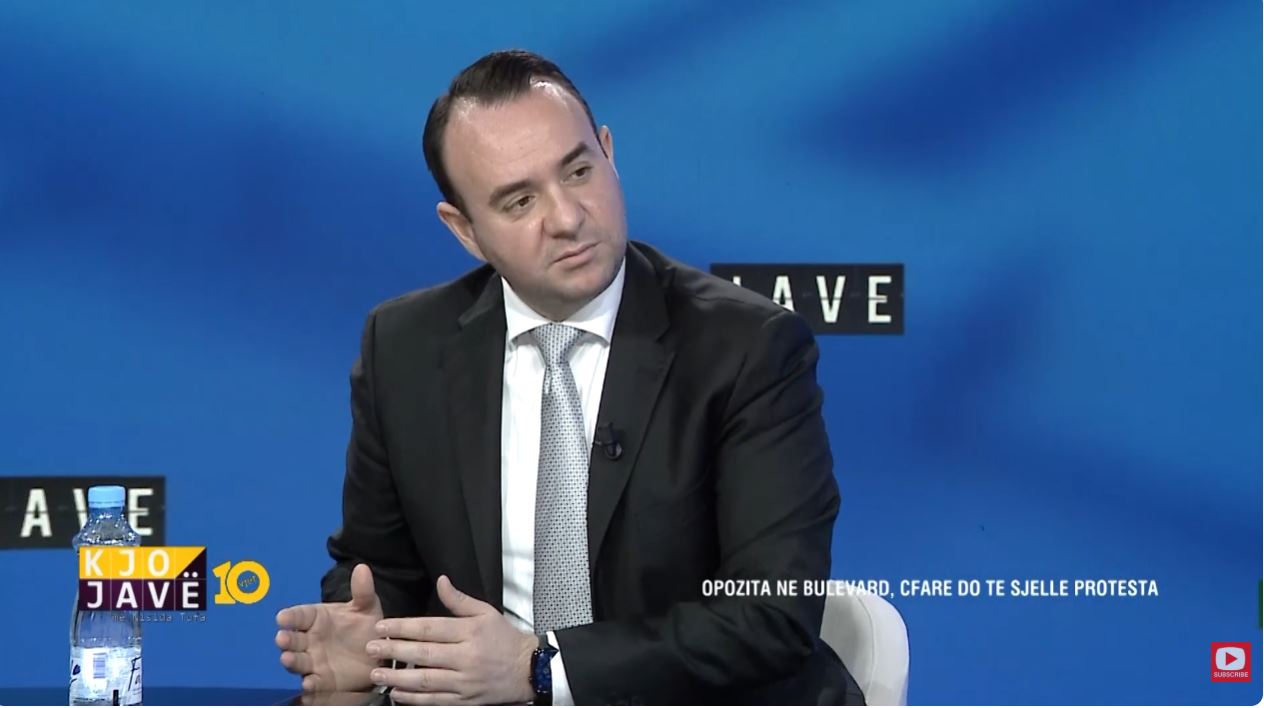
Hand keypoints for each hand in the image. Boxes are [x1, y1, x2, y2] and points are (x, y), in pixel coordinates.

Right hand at [276, 563, 383, 691]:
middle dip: (286, 639)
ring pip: (297, 661)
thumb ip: (362, 590)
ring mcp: (314, 661)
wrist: (377, 654)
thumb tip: (362, 568)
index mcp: (317, 619)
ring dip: (291, 660)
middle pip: (293, 639)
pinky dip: (310, 684)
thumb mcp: (367, 607)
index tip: (282, 617)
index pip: (299, 615)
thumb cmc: (365, 626)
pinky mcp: (322, 680)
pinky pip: (313, 683)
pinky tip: (309, 683)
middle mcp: (310, 640)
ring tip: (287, 658)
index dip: (290, 616)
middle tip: (282, 638)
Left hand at [368, 575, 536, 704]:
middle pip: (424, 654)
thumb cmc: (504, 638)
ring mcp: (465, 682)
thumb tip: (440, 581)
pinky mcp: (466, 700)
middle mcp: (466, 657)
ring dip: (399, 678)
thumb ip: (460, 600)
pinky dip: (414, 700)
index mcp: (470, 632)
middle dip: (394, 651)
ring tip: (377, 675)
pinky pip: (435, 701)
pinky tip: (397, 695)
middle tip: (370, 649)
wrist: (528, 669)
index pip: (430, 628)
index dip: (403, 627)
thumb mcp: (486, 612)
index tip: (381, 626)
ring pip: (426, 681)